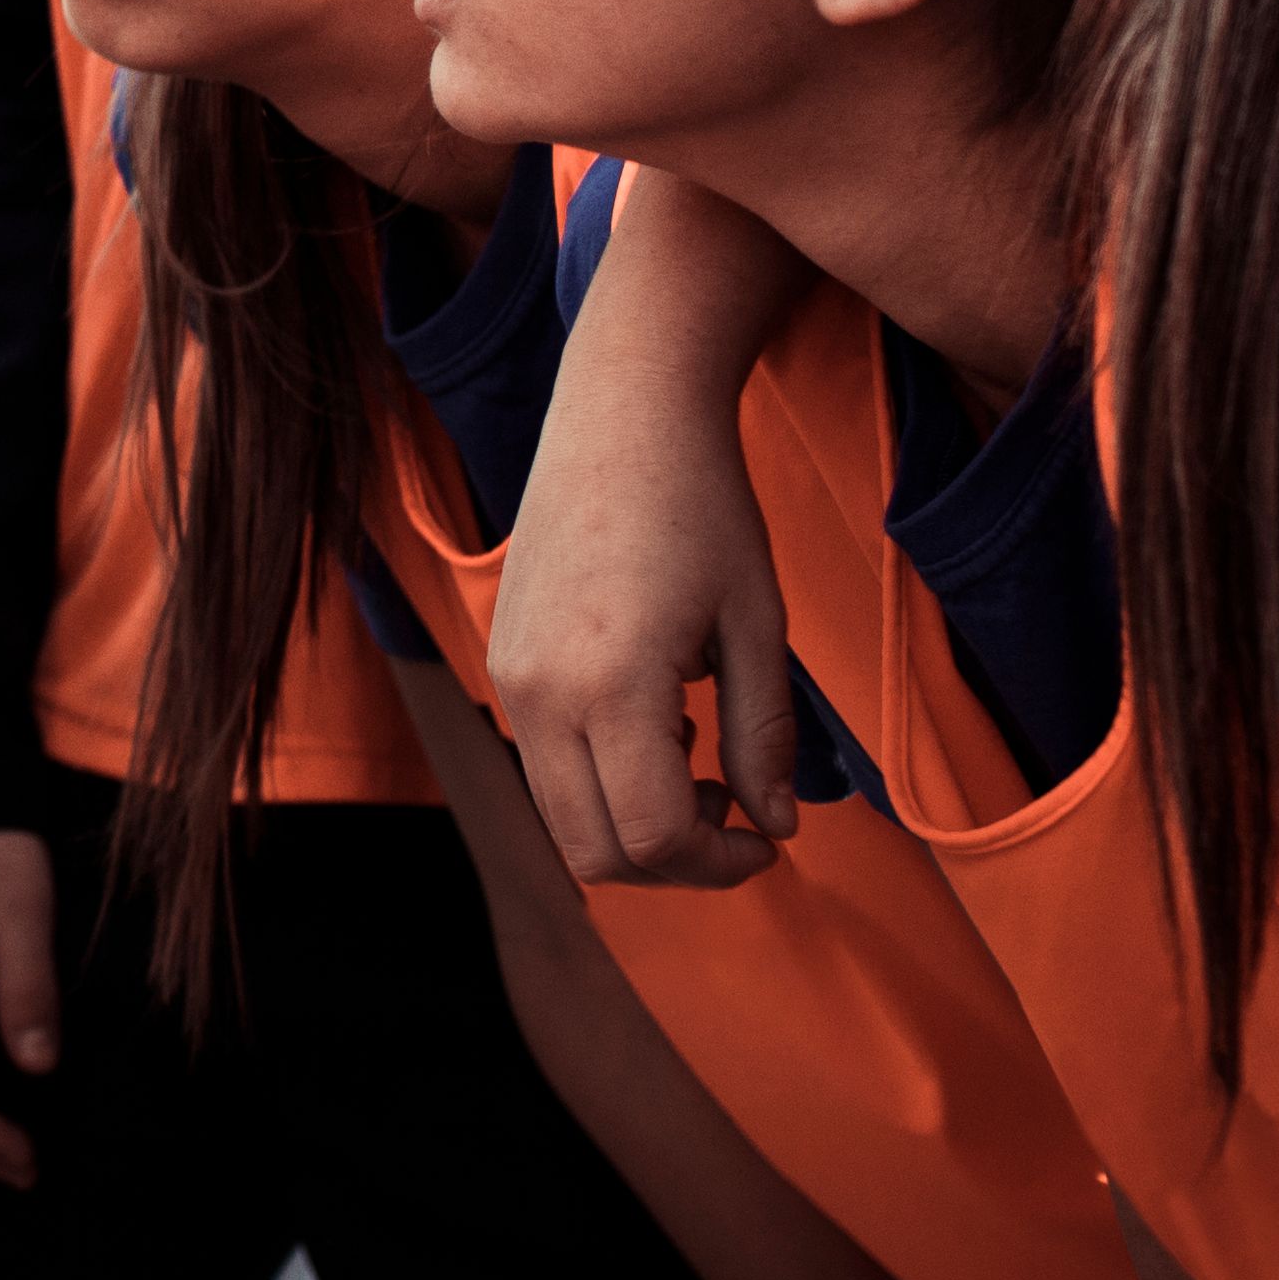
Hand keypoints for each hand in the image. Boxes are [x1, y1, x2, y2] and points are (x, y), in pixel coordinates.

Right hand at [492, 337, 799, 893]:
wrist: (622, 414)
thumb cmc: (704, 507)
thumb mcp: (758, 624)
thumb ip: (766, 736)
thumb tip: (777, 826)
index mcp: (611, 685)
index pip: (653, 835)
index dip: (719, 865)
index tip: (767, 843)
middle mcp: (540, 692)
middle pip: (593, 850)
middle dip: (672, 862)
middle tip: (736, 821)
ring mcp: (509, 677)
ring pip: (561, 816)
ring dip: (632, 822)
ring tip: (697, 757)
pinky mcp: (501, 659)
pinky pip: (543, 762)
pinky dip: (600, 777)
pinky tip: (655, 719)